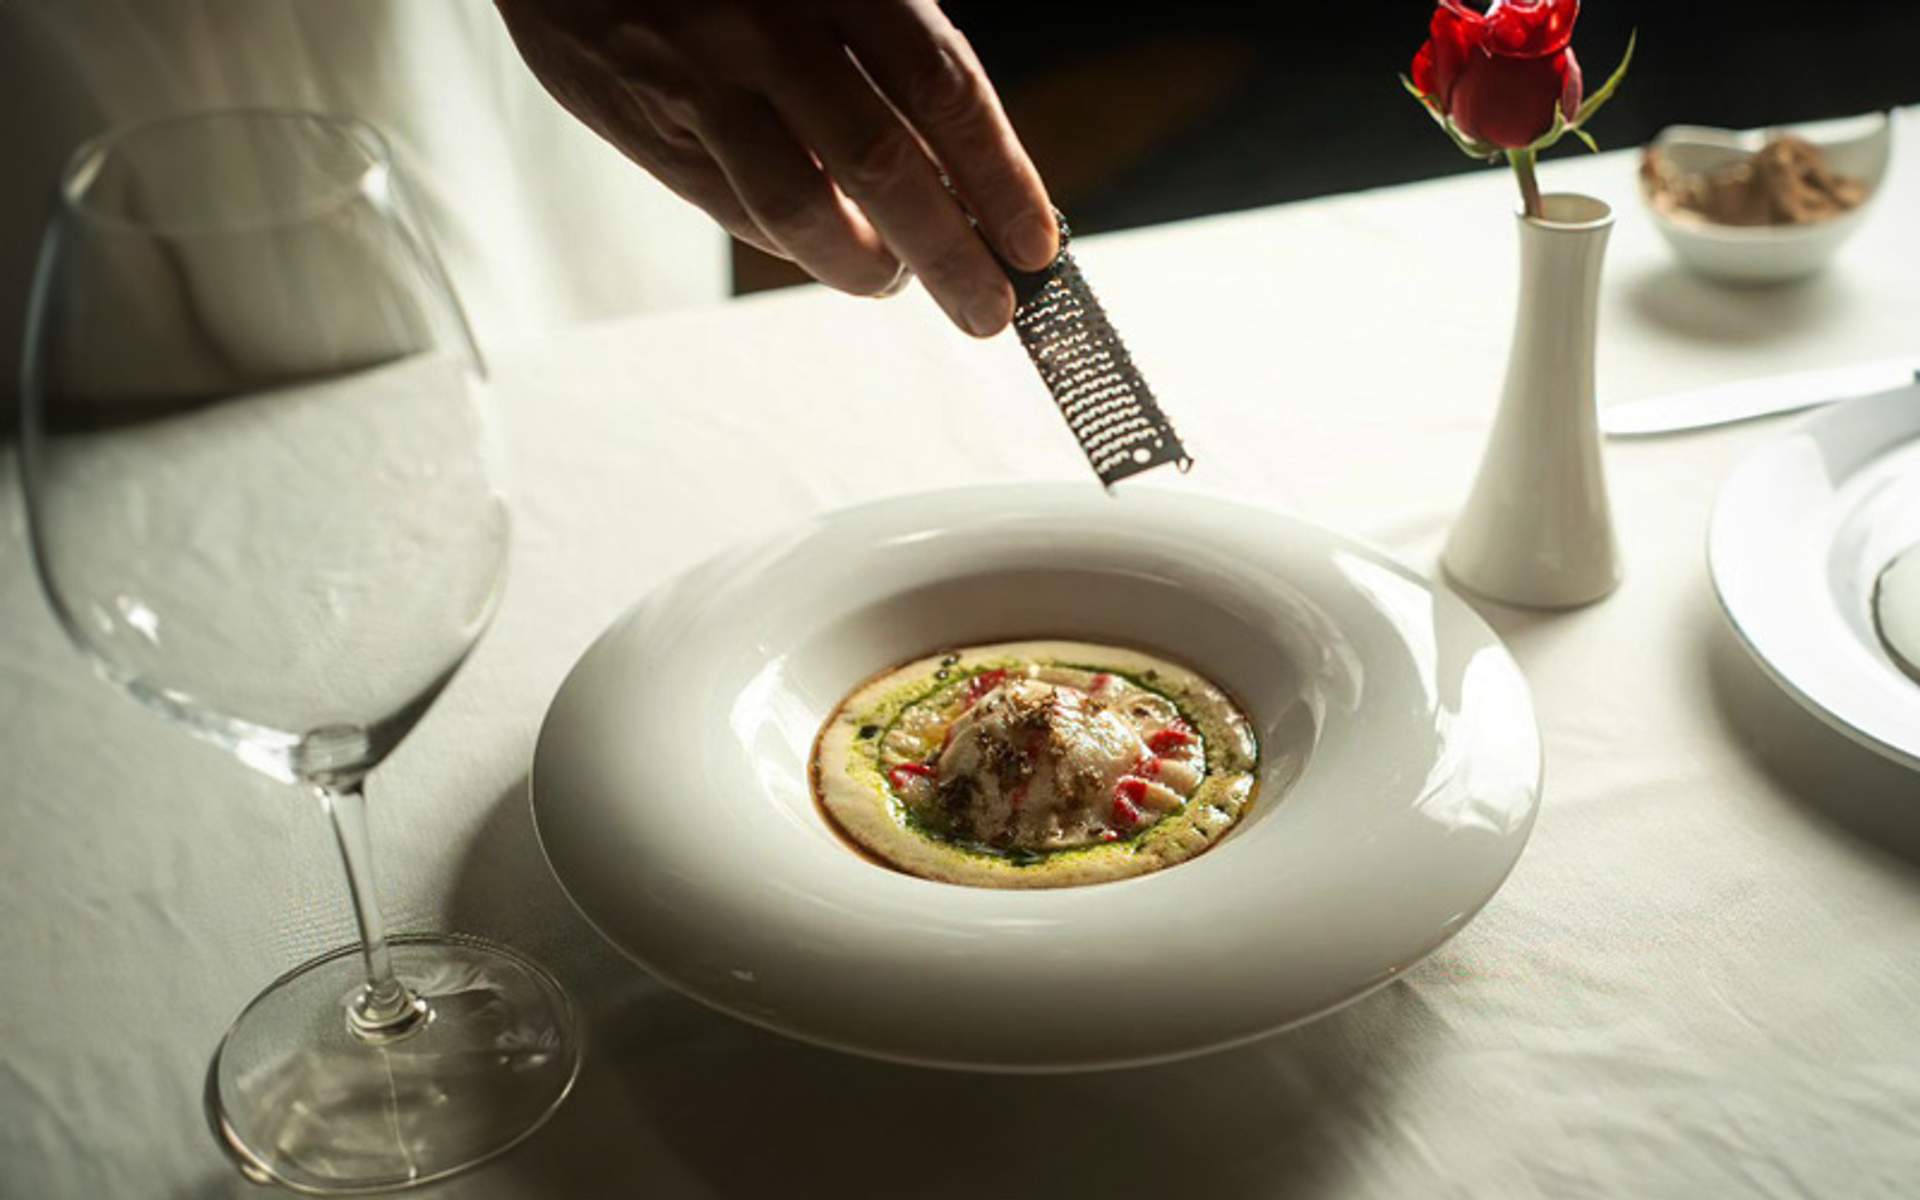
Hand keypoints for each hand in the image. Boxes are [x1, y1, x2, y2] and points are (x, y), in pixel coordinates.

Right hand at [495, 0, 1057, 336]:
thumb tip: (965, 179)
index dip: (1000, 176)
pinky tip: (824, 246)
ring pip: (801, 207)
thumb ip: (889, 57)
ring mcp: (702, 81)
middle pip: (883, 163)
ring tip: (895, 282)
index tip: (1035, 244)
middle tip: (990, 310)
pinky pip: (740, 214)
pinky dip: (795, 244)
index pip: (942, 88)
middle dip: (950, 254)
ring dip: (864, 267)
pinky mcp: (653, 131)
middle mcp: (770, 25)